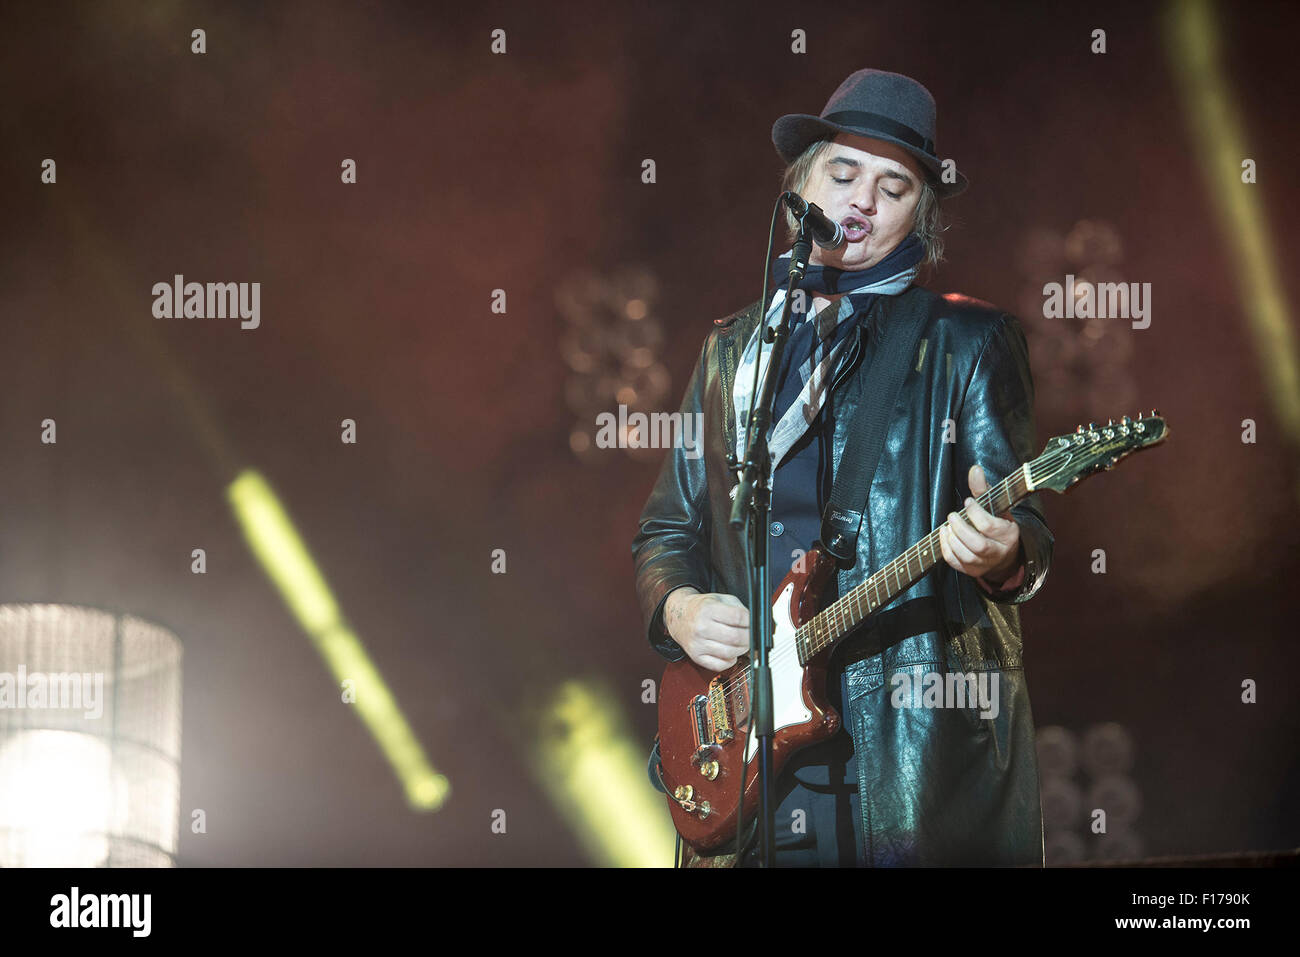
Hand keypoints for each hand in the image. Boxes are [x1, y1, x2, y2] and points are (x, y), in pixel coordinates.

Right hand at [664, 587, 749, 671]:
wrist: (679, 617)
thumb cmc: (702, 608)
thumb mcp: (721, 599)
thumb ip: (739, 609)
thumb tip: (757, 624)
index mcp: (708, 609)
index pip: (738, 617)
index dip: (751, 622)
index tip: (753, 623)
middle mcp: (701, 627)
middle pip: (736, 637)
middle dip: (749, 638)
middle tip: (750, 636)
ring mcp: (698, 643)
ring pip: (730, 653)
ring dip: (742, 650)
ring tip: (742, 644)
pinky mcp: (696, 656)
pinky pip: (719, 665)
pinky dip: (730, 661)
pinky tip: (730, 653)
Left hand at [938, 464, 1021, 583]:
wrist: (1003, 554)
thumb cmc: (998, 525)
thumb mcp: (996, 507)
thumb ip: (984, 489)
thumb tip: (974, 469)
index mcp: (1009, 535)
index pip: (990, 526)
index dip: (975, 513)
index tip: (968, 502)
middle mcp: (999, 552)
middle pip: (978, 545)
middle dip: (961, 528)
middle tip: (952, 515)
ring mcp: (985, 565)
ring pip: (967, 556)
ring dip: (952, 539)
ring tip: (948, 525)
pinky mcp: (972, 572)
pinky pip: (956, 564)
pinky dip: (946, 549)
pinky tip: (944, 535)